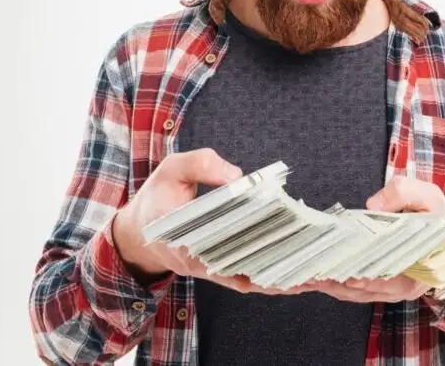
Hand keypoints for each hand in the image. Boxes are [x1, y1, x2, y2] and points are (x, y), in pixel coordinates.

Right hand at [113, 148, 308, 295]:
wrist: (138, 233)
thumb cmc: (158, 197)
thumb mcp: (173, 169)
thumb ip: (202, 164)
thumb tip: (239, 176)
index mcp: (176, 229)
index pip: (214, 234)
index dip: (245, 233)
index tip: (273, 226)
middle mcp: (191, 256)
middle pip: (237, 262)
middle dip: (270, 262)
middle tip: (303, 257)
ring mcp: (204, 269)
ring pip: (243, 278)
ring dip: (273, 279)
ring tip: (306, 278)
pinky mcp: (214, 273)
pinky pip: (242, 281)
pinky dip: (266, 282)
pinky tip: (291, 281)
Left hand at [311, 176, 444, 302]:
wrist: (439, 226)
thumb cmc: (433, 212)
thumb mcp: (425, 195)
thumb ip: (403, 193)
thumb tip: (373, 204)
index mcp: (423, 268)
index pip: (393, 281)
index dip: (371, 281)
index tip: (348, 278)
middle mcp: (407, 285)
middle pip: (368, 290)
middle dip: (340, 284)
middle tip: (313, 278)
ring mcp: (392, 288)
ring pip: (357, 293)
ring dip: (331, 287)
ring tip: (306, 280)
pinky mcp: (379, 285)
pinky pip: (354, 290)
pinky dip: (334, 285)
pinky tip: (313, 279)